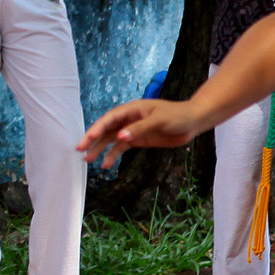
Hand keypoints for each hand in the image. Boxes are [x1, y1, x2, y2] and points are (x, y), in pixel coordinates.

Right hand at [78, 98, 207, 168]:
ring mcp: (133, 129)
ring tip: (88, 160)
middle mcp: (129, 119)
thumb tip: (121, 137)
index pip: (110, 118)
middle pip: (106, 129)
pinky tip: (106, 164)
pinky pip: (121, 147)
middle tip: (80, 150)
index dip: (98, 127)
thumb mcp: (159, 120)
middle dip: (93, 139)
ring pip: (111, 139)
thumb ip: (140, 128)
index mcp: (132, 109)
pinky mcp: (139, 139)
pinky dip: (113, 155)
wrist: (193, 121)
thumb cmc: (178, 115)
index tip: (88, 138)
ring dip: (100, 149)